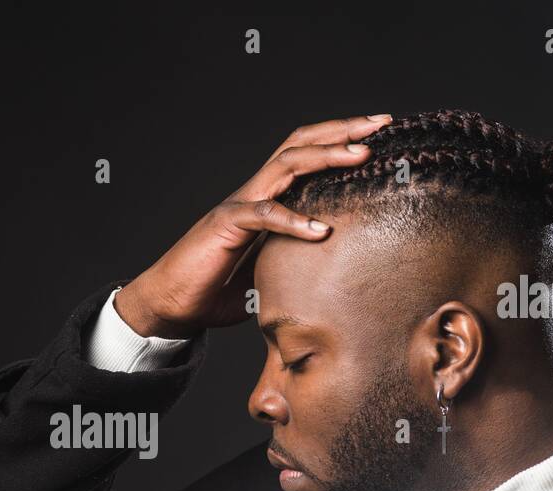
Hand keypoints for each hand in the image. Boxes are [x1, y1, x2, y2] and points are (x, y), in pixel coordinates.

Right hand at [113, 114, 391, 337]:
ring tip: (361, 155)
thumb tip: (333, 276)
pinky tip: (320, 230)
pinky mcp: (225, 226)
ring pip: (285, 165)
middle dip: (342, 131)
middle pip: (300, 144)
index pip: (305, 154)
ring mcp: (238, 205)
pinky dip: (293, 220)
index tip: (379, 133)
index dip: (340, 139)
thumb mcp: (269, 274)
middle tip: (382, 123)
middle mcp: (254, 192)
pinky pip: (263, 215)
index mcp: (266, 199)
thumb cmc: (216, 291)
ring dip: (325, 156)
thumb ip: (295, 263)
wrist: (170, 303)